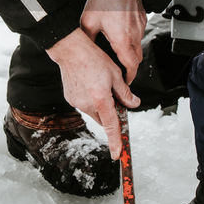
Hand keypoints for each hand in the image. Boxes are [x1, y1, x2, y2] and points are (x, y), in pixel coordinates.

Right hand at [46, 28, 139, 157]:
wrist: (70, 49)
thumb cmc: (93, 58)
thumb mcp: (116, 74)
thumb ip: (125, 93)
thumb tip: (133, 103)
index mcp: (101, 99)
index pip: (111, 126)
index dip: (116, 141)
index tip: (118, 154)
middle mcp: (87, 104)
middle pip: (103, 119)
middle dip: (110, 113)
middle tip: (114, 96)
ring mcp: (76, 102)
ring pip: (93, 112)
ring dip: (99, 105)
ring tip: (99, 84)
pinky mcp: (70, 99)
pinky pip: (84, 105)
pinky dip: (90, 99)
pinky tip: (89, 83)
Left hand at [79, 0, 145, 82]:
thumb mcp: (88, 22)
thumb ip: (87, 41)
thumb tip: (82, 54)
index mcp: (122, 39)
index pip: (131, 66)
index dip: (129, 77)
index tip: (124, 82)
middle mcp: (134, 34)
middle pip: (138, 59)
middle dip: (130, 68)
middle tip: (121, 73)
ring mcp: (140, 26)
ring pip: (139, 47)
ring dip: (131, 54)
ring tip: (119, 56)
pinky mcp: (141, 19)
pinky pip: (139, 35)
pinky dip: (133, 40)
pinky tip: (122, 36)